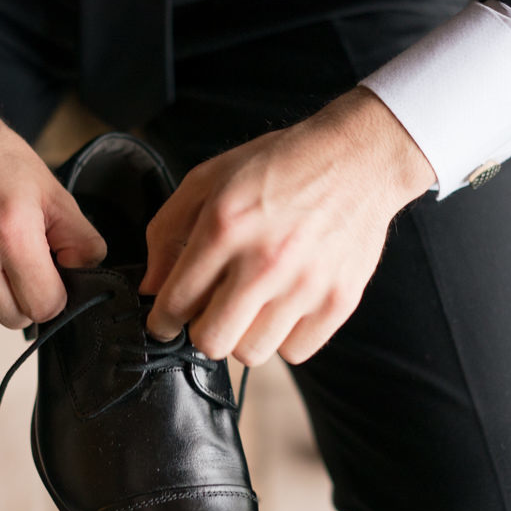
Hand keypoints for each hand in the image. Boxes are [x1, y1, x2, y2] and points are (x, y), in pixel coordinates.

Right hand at [0, 80, 106, 328]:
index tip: (55, 270)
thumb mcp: (53, 191)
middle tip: (28, 258)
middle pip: (18, 318)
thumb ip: (80, 239)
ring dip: (4, 291)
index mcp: (10, 233)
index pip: (45, 306)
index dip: (58, 293)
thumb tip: (87, 273)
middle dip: (31, 296)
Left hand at [140, 86, 434, 364]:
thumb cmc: (280, 166)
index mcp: (225, 227)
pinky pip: (295, 352)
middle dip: (201, 331)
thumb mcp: (210, 179)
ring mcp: (306, 285)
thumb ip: (168, 231)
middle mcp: (265, 261)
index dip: (161, 320)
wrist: (359, 157)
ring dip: (244, 335)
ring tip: (252, 305)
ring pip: (252, 353)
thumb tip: (151, 288)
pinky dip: (284, 337)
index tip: (166, 321)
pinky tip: (284, 306)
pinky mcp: (339, 301)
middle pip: (211, 342)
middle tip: (210, 312)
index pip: (175, 303)